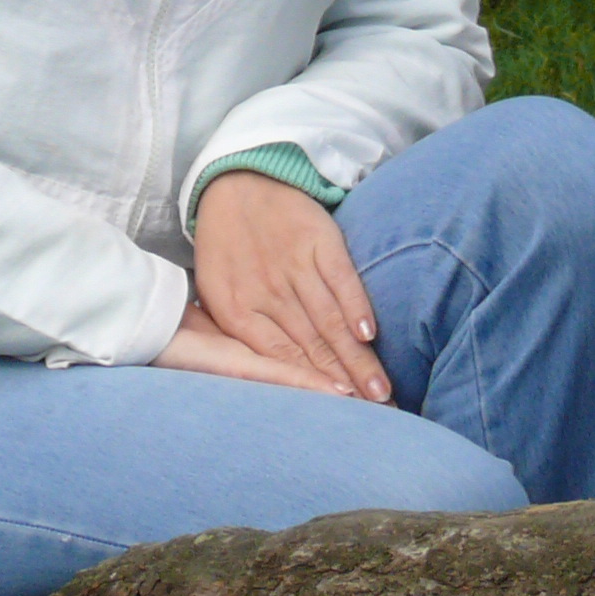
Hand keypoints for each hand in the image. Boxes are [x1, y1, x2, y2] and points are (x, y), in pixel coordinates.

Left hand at [190, 168, 389, 398]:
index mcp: (235, 309)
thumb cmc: (227, 245)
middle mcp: (266, 291)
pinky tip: (369, 334)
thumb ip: (237, 329)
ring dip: (356, 358)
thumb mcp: (215, 289)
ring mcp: (293, 265)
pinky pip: (340, 278)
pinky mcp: (317, 240)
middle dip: (344, 385)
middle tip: (373, 416)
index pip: (278, 359)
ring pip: (328, 320)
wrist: (239, 180)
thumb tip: (260, 374)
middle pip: (310, 347)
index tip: (337, 414)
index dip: (310, 387)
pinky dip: (355, 306)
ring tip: (379, 391)